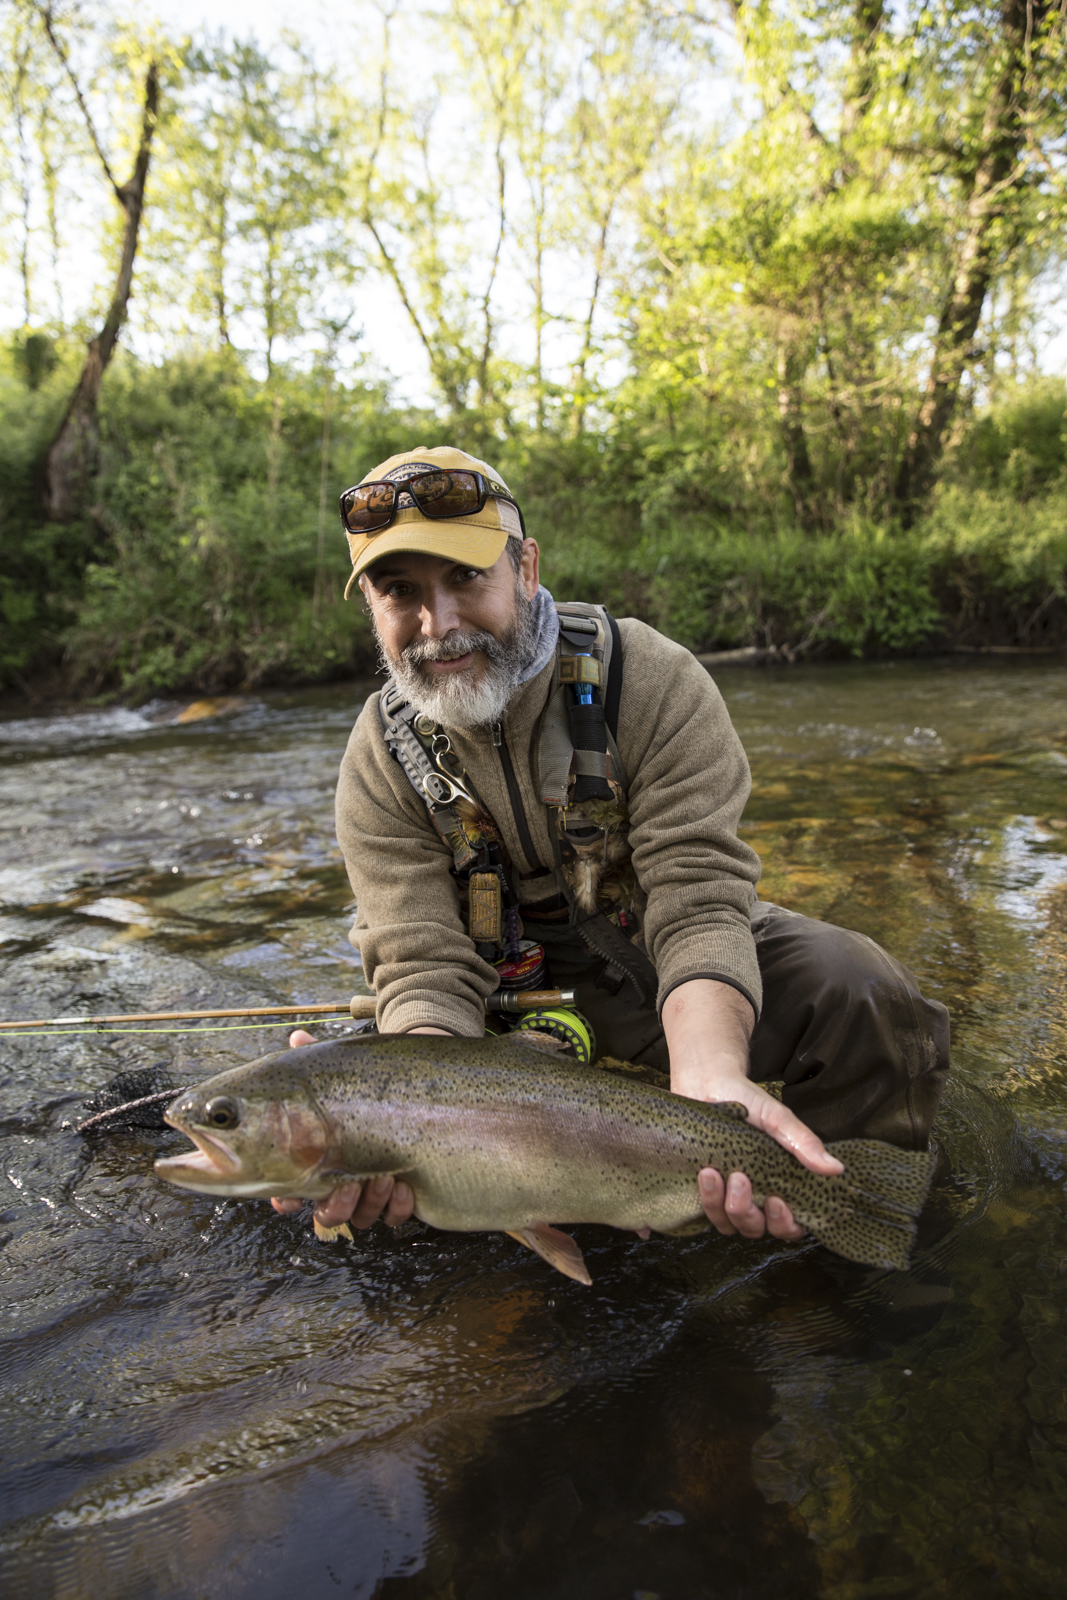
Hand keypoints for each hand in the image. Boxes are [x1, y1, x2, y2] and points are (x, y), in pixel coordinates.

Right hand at [269, 1030, 414, 1229]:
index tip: (290, 1198)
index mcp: (318, 1158)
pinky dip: (399, 1206)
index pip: (291, 1192)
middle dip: (335, 1207)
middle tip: (347, 1186)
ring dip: (370, 1203)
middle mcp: (343, 1180)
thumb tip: (296, 1036)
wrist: (424, 1083)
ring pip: (362, 1217)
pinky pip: (397, 1216)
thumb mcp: (342, 1069)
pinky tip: (406, 1186)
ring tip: (385, 1177)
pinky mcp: (403, 1195)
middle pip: (327, 1213)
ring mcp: (373, 1190)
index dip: (286, 1201)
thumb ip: (316, 1055)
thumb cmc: (371, 1080)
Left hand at [662, 978, 842, 1243]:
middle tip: (739, 1179)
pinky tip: (684, 1195)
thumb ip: (802, 1142)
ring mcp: (720, 1196)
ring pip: (723, 1223)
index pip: (786, 1226)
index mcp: (775, 1187)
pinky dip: (685, 1210)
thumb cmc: (746, 1100)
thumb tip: (836, 1169)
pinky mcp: (691, 1189)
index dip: (784, 1223)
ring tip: (710, 1173)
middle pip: (752, 1228)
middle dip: (746, 1211)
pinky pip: (689, 1213)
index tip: (777, 1200)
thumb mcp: (776, 1118)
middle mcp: (749, 1198)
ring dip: (718, 1204)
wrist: (705, 1081)